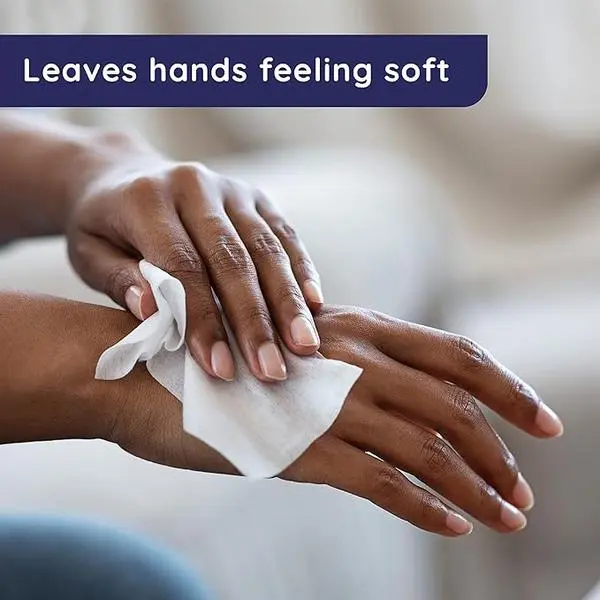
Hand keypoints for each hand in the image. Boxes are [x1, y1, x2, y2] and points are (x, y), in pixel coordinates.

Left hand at [67, 135, 321, 382]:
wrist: (122, 178)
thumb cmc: (104, 228)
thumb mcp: (90, 254)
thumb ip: (119, 280)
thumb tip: (152, 312)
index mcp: (146, 199)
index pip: (182, 266)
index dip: (203, 320)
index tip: (220, 369)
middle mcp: (194, 185)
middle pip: (233, 259)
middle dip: (255, 320)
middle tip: (273, 370)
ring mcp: (230, 188)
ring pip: (266, 247)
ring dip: (288, 301)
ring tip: (305, 346)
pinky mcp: (255, 196)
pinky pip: (284, 234)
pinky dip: (302, 270)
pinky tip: (316, 305)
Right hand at [110, 305, 563, 536]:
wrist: (148, 370)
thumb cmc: (223, 358)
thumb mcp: (297, 351)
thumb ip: (346, 370)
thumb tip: (392, 404)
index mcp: (356, 329)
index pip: (455, 354)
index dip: (507, 386)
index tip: (540, 419)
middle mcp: (353, 359)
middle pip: (455, 404)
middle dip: (502, 447)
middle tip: (525, 488)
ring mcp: (330, 403)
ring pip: (429, 447)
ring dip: (475, 486)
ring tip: (503, 516)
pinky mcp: (301, 448)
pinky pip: (382, 481)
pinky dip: (425, 507)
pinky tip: (449, 525)